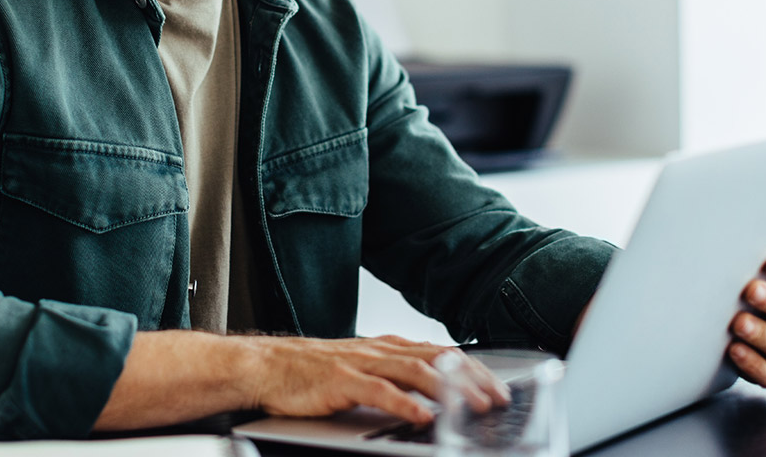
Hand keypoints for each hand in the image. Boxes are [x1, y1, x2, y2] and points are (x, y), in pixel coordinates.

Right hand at [246, 334, 508, 424]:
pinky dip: (404, 404)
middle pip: (437, 359)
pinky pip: (379, 391)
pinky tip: (423, 417)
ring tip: (473, 406)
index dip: (473, 369)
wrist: (265, 365)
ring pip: (415, 371)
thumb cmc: (311, 373)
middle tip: (499, 399)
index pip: (440, 353)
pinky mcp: (340, 381)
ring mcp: (360, 363)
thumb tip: (431, 395)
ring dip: (449, 389)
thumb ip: (393, 376)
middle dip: (473, 379)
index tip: (499, 386)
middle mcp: (379, 349)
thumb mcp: (361, 367)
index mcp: (387, 346)